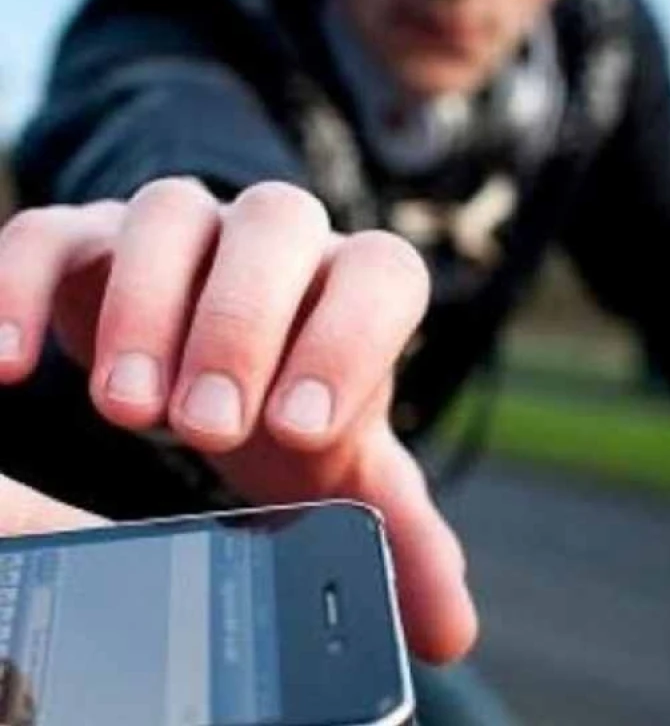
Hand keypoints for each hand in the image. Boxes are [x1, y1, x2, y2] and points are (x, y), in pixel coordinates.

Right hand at [0, 178, 475, 663]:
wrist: (214, 366)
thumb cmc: (289, 409)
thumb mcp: (340, 470)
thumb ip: (398, 532)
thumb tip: (450, 631)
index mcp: (355, 285)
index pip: (380, 273)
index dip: (349, 340)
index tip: (299, 432)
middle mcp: (280, 241)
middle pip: (276, 225)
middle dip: (241, 324)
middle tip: (206, 427)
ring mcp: (186, 229)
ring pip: (170, 215)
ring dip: (146, 306)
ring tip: (127, 410)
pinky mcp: (90, 238)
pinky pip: (54, 233)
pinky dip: (22, 288)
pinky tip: (12, 368)